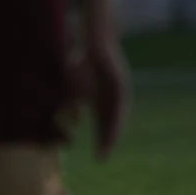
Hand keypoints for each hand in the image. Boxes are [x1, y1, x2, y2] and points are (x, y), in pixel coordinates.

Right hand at [70, 33, 128, 160]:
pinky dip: (115, 109)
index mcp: (104, 100)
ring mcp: (120, 88)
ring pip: (119, 113)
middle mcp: (115, 97)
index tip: (99, 158)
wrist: (95, 36)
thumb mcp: (75, 84)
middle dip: (108, 139)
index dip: (101, 139)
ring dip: (114, 128)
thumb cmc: (84, 60)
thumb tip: (78, 122)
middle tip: (103, 156)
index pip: (104, 124)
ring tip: (109, 143)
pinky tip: (111, 120)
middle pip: (113, 122)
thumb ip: (75, 102)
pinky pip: (119, 98)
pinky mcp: (120, 79)